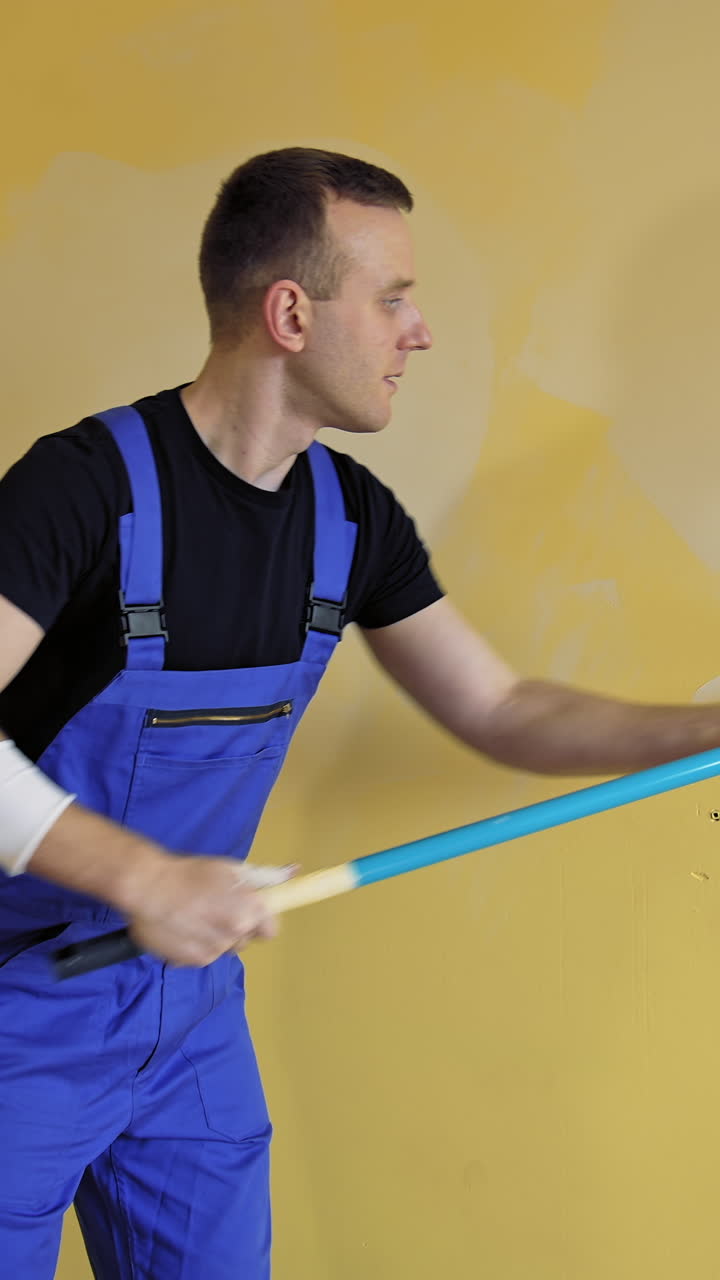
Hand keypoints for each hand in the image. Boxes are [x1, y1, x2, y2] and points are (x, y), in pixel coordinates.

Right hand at [124, 854, 297, 966]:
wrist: (149, 888)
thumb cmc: (192, 873)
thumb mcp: (231, 869)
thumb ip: (265, 877)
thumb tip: (294, 871)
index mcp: (250, 911)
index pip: (271, 930)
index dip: (261, 921)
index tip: (248, 911)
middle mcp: (236, 934)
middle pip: (246, 938)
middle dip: (237, 927)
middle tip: (216, 908)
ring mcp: (215, 951)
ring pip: (224, 948)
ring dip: (216, 936)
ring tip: (195, 916)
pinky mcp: (193, 962)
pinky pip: (203, 956)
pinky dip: (196, 946)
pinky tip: (183, 928)